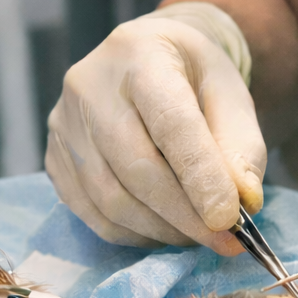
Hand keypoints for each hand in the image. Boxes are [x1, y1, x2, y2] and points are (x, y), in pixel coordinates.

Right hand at [46, 6, 266, 252]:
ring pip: (112, 199)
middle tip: (224, 241)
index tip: (229, 220)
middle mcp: (89, 86)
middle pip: (136, 168)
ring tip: (198, 235)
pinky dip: (134, 233)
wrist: (146, 58)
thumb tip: (243, 203)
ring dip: (162, 230)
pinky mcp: (54, 159)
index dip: (200, 177)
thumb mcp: (230, 96)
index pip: (170, 123)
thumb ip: (241, 147)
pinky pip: (93, 214)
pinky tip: (163, 229)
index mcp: (140, 55)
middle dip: (185, 215)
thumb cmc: (192, 78)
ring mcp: (63, 125)